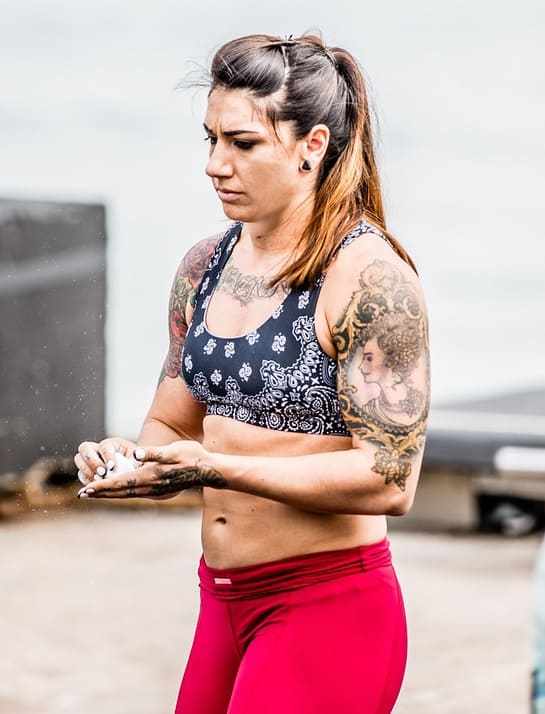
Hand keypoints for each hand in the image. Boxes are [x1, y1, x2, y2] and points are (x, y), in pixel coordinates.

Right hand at [74, 437, 137, 484]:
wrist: (135, 473)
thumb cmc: (139, 464)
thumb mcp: (141, 460)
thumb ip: (139, 457)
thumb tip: (137, 455)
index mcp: (111, 444)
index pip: (104, 445)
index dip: (106, 454)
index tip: (112, 465)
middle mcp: (98, 449)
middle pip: (85, 448)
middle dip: (92, 461)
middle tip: (102, 473)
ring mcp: (90, 460)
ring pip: (79, 459)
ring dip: (87, 471)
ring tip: (98, 481)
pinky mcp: (87, 472)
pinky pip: (81, 474)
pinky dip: (86, 481)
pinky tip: (95, 487)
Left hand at [77, 441, 226, 499]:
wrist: (208, 470)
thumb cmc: (192, 456)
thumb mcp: (174, 450)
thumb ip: (154, 453)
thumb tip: (136, 454)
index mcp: (150, 476)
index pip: (120, 482)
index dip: (103, 485)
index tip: (87, 488)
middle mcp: (150, 486)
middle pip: (120, 491)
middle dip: (100, 492)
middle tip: (82, 494)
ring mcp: (154, 490)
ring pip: (126, 493)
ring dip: (109, 493)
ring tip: (94, 493)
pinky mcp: (158, 489)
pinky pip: (134, 492)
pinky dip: (120, 492)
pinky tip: (116, 491)